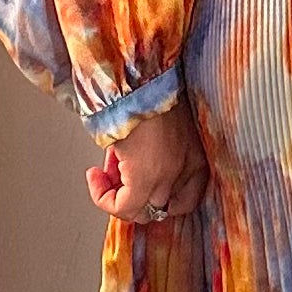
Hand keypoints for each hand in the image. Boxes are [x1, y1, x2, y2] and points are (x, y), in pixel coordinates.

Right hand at [85, 95, 209, 226]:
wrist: (138, 79)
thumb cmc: (148, 93)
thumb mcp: (156, 128)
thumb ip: (147, 154)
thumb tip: (120, 166)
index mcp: (196, 160)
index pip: (184, 201)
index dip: (156, 197)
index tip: (137, 185)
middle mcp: (186, 173)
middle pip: (159, 207)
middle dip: (133, 195)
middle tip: (114, 174)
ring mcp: (167, 178)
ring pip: (140, 211)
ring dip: (116, 195)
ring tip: (102, 172)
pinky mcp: (144, 179)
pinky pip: (122, 207)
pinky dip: (104, 198)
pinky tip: (94, 177)